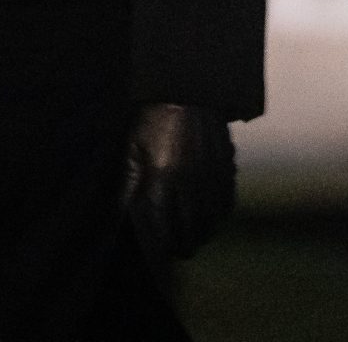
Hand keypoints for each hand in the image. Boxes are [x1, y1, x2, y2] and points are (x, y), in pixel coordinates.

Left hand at [118, 102, 235, 261]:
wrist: (189, 91)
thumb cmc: (153, 120)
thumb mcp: (131, 149)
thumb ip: (127, 187)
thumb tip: (120, 218)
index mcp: (162, 177)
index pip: (160, 228)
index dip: (156, 249)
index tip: (152, 256)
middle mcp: (190, 183)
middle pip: (188, 235)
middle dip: (177, 246)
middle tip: (169, 244)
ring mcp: (212, 178)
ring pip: (209, 226)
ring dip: (197, 234)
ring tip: (186, 233)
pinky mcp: (228, 171)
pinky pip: (225, 207)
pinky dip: (215, 218)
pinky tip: (205, 214)